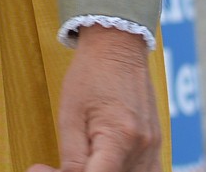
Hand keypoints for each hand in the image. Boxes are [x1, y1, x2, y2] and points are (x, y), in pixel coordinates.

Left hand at [32, 26, 162, 171]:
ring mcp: (153, 147)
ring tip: (85, 159)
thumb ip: (70, 157)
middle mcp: (142, 147)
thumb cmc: (90, 75)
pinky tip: (107, 164)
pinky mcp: (156, 144)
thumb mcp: (70, 115)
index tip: (50, 170)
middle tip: (59, 164)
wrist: (117, 46)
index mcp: (119, 138)